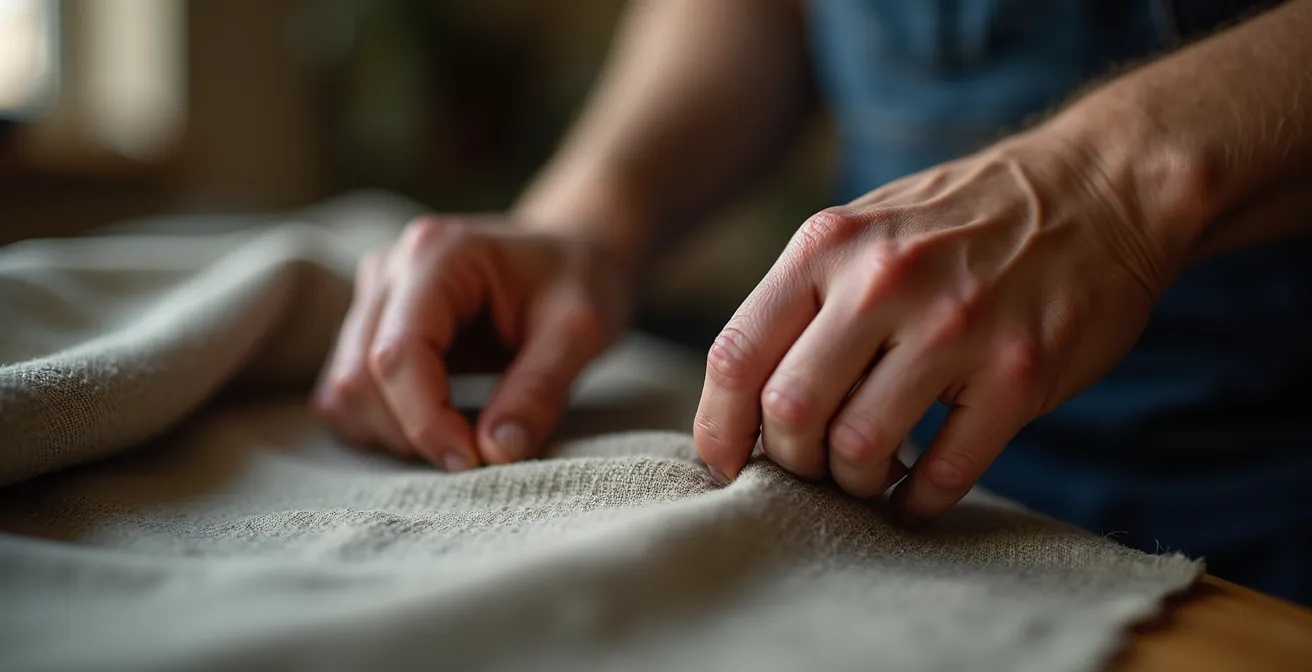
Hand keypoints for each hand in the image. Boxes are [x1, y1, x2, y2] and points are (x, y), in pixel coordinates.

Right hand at [313, 215, 629, 469]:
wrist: (567, 254)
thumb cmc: (577, 280)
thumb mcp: (580, 330)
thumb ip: (541, 388)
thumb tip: (497, 453)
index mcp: (437, 255)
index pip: (398, 354)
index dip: (426, 421)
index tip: (473, 461)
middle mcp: (388, 268)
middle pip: (359, 376)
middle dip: (413, 433)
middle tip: (477, 454)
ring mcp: (371, 295)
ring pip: (344, 390)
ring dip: (394, 434)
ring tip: (462, 436)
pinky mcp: (367, 326)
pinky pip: (346, 393)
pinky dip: (382, 426)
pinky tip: (438, 424)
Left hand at [693, 132, 1184, 522]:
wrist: (1100, 186)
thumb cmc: (962, 221)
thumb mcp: (865, 226)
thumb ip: (803, 299)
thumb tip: (743, 403)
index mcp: (829, 245)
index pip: (736, 354)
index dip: (716, 426)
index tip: (723, 462)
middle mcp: (884, 281)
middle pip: (790, 410)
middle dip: (789, 460)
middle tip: (809, 466)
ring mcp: (955, 327)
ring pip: (860, 446)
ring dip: (853, 482)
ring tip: (867, 474)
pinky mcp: (1018, 373)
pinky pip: (946, 471)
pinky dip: (917, 501)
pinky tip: (914, 495)